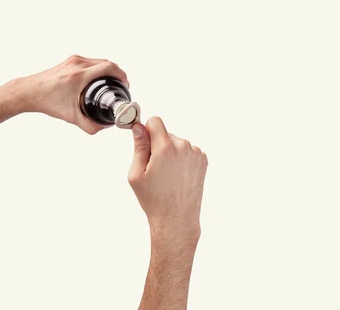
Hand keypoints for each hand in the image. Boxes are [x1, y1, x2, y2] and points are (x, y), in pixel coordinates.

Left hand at [20, 54, 128, 133]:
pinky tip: (100, 77)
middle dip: (117, 73)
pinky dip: (99, 68)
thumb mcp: (71, 117)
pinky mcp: (70, 60)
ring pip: (99, 61)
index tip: (125, 84)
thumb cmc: (47, 102)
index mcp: (79, 76)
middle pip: (107, 63)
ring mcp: (73, 60)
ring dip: (108, 70)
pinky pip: (91, 61)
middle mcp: (77, 64)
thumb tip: (105, 127)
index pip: (108, 67)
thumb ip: (89, 126)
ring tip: (112, 82)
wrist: (29, 92)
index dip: (121, 75)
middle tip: (120, 85)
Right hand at [128, 117, 207, 242]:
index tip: (143, 141)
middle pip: (165, 133)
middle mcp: (183, 147)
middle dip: (158, 145)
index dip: (147, 130)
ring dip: (171, 152)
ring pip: (177, 143)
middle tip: (155, 168)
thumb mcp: (137, 174)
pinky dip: (181, 159)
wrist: (176, 217)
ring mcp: (195, 153)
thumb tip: (138, 127)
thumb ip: (139, 147)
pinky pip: (187, 151)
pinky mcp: (203, 160)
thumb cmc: (154, 199)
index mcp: (165, 148)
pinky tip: (177, 176)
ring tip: (167, 175)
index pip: (155, 121)